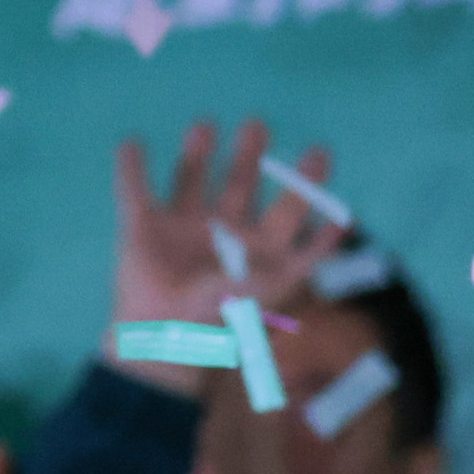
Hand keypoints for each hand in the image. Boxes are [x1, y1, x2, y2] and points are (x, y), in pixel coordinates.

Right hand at [106, 121, 336, 374]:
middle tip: (256, 126)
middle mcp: (224, 235)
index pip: (293, 214)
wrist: (161, 347)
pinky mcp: (142, 230)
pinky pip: (134, 191)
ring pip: (191, 178)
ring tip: (204, 126)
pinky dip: (130, 168)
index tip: (321, 153)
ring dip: (196, 151)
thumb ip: (301, 254)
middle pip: (241, 184)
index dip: (310, 188)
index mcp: (260, 252)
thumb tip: (342, 222)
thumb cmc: (219, 324)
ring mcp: (182, 230)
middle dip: (249, 154)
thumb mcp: (264, 290)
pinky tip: (131, 144)